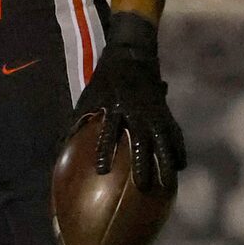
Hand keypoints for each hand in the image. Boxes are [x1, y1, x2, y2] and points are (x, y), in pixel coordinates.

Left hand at [69, 12, 184, 190]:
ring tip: (168, 185)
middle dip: (143, 164)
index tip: (101, 170)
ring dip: (166, 162)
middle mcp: (136, 112)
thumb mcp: (88, 97)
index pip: (108, 131)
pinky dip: (179, 148)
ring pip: (163, 140)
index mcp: (114, 107)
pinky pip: (175, 132)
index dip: (105, 150)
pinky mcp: (165, 112)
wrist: (132, 57)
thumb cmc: (105, 81)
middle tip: (143, 187)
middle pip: (141, 142)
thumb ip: (78, 122)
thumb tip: (62, 147)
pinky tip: (182, 166)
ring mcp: (154, 113)